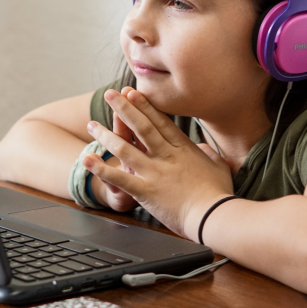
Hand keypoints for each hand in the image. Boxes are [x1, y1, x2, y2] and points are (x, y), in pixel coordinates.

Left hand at [84, 88, 233, 239]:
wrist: (213, 215)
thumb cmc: (219, 193)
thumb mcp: (219, 166)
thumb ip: (208, 153)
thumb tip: (202, 148)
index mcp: (182, 149)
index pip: (160, 122)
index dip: (144, 105)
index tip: (133, 92)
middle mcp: (165, 156)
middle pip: (141, 127)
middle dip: (124, 108)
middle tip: (110, 94)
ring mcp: (154, 172)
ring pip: (125, 148)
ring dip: (106, 135)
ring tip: (92, 124)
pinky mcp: (145, 191)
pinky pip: (119, 178)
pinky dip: (101, 169)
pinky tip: (87, 159)